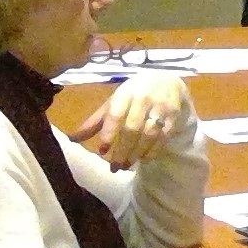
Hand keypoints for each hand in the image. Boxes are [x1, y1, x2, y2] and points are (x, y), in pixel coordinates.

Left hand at [73, 75, 193, 168]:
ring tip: (127, 166)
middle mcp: (143, 99)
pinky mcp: (174, 115)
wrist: (166, 80)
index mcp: (124, 94)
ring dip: (138, 153)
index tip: (102, 151)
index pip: (115, 115)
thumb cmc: (133, 94)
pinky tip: (145, 159)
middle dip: (123, 150)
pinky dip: (154, 150)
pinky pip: (164, 136)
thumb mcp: (114, 102)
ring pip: (149, 134)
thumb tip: (72, 139)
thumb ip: (96, 121)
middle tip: (115, 167)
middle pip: (132, 128)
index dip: (109, 133)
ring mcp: (161, 107)